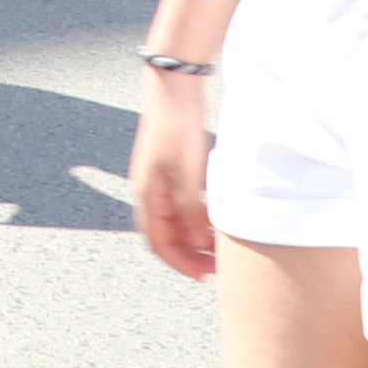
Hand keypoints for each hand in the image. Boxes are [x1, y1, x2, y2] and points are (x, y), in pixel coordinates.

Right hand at [126, 84, 216, 280]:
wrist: (174, 92)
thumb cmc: (176, 132)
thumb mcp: (186, 176)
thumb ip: (191, 212)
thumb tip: (198, 243)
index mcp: (146, 196)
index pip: (158, 244)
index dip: (180, 263)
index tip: (204, 275)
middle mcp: (150, 192)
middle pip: (166, 236)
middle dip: (189, 255)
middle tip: (216, 266)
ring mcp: (161, 181)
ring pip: (176, 222)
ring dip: (195, 238)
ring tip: (220, 247)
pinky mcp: (173, 171)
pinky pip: (183, 206)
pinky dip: (198, 219)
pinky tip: (216, 220)